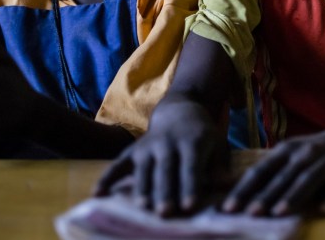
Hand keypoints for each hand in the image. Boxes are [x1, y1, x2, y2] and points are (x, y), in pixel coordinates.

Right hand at [94, 96, 227, 215]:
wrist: (180, 110)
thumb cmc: (202, 135)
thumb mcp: (216, 144)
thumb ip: (219, 165)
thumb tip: (226, 184)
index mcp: (192, 141)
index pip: (191, 166)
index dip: (190, 185)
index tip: (190, 206)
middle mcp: (168, 142)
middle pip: (166, 169)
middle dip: (165, 191)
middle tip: (165, 213)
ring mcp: (148, 145)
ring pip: (144, 168)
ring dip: (143, 188)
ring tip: (142, 208)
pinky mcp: (133, 150)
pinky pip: (118, 163)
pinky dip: (107, 177)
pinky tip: (98, 194)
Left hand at [223, 126, 324, 216]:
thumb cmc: (316, 152)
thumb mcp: (293, 155)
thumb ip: (272, 173)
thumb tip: (241, 197)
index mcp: (287, 150)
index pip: (262, 170)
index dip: (245, 189)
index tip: (229, 208)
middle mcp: (306, 154)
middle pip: (283, 177)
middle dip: (266, 195)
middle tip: (250, 214)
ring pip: (310, 179)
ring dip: (293, 195)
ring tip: (279, 212)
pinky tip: (324, 209)